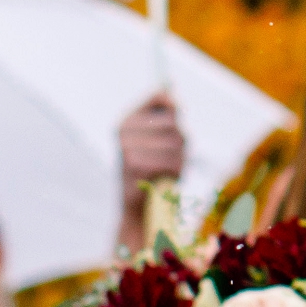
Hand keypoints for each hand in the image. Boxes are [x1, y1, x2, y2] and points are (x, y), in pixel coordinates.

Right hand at [117, 92, 184, 245]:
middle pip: (174, 123)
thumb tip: (174, 97)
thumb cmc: (155, 171)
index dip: (175, 109)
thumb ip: (166, 115)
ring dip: (180, 160)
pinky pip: (171, 161)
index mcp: (127, 120)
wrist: (139, 209)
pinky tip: (164, 179)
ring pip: (176, 142)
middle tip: (169, 159)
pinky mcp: (133, 164)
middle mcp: (124, 129)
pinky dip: (175, 173)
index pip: (163, 97)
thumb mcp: (159, 140)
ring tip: (167, 170)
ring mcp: (126, 146)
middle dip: (181, 143)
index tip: (173, 128)